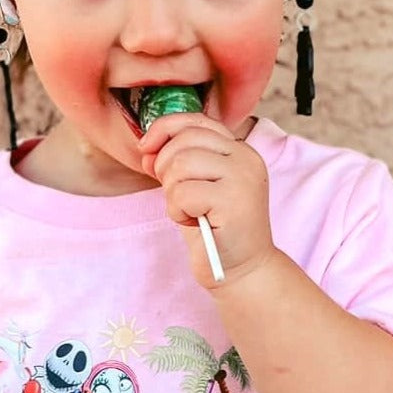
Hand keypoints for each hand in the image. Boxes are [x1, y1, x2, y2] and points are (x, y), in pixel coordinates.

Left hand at [138, 112, 275, 287]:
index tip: (146, 148)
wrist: (242, 271)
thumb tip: (146, 147)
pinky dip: (177, 210)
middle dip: (165, 167)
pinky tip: (193, 223)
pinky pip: (183, 193)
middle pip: (184, 140)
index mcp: (240, 150)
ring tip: (188, 211)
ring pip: (181, 164)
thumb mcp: (195, 186)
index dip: (165, 129)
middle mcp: (246, 158)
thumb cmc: (216, 229)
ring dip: (172, 192)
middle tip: (176, 195)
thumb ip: (177, 161)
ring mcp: (243, 178)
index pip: (197, 121)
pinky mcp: (233, 202)